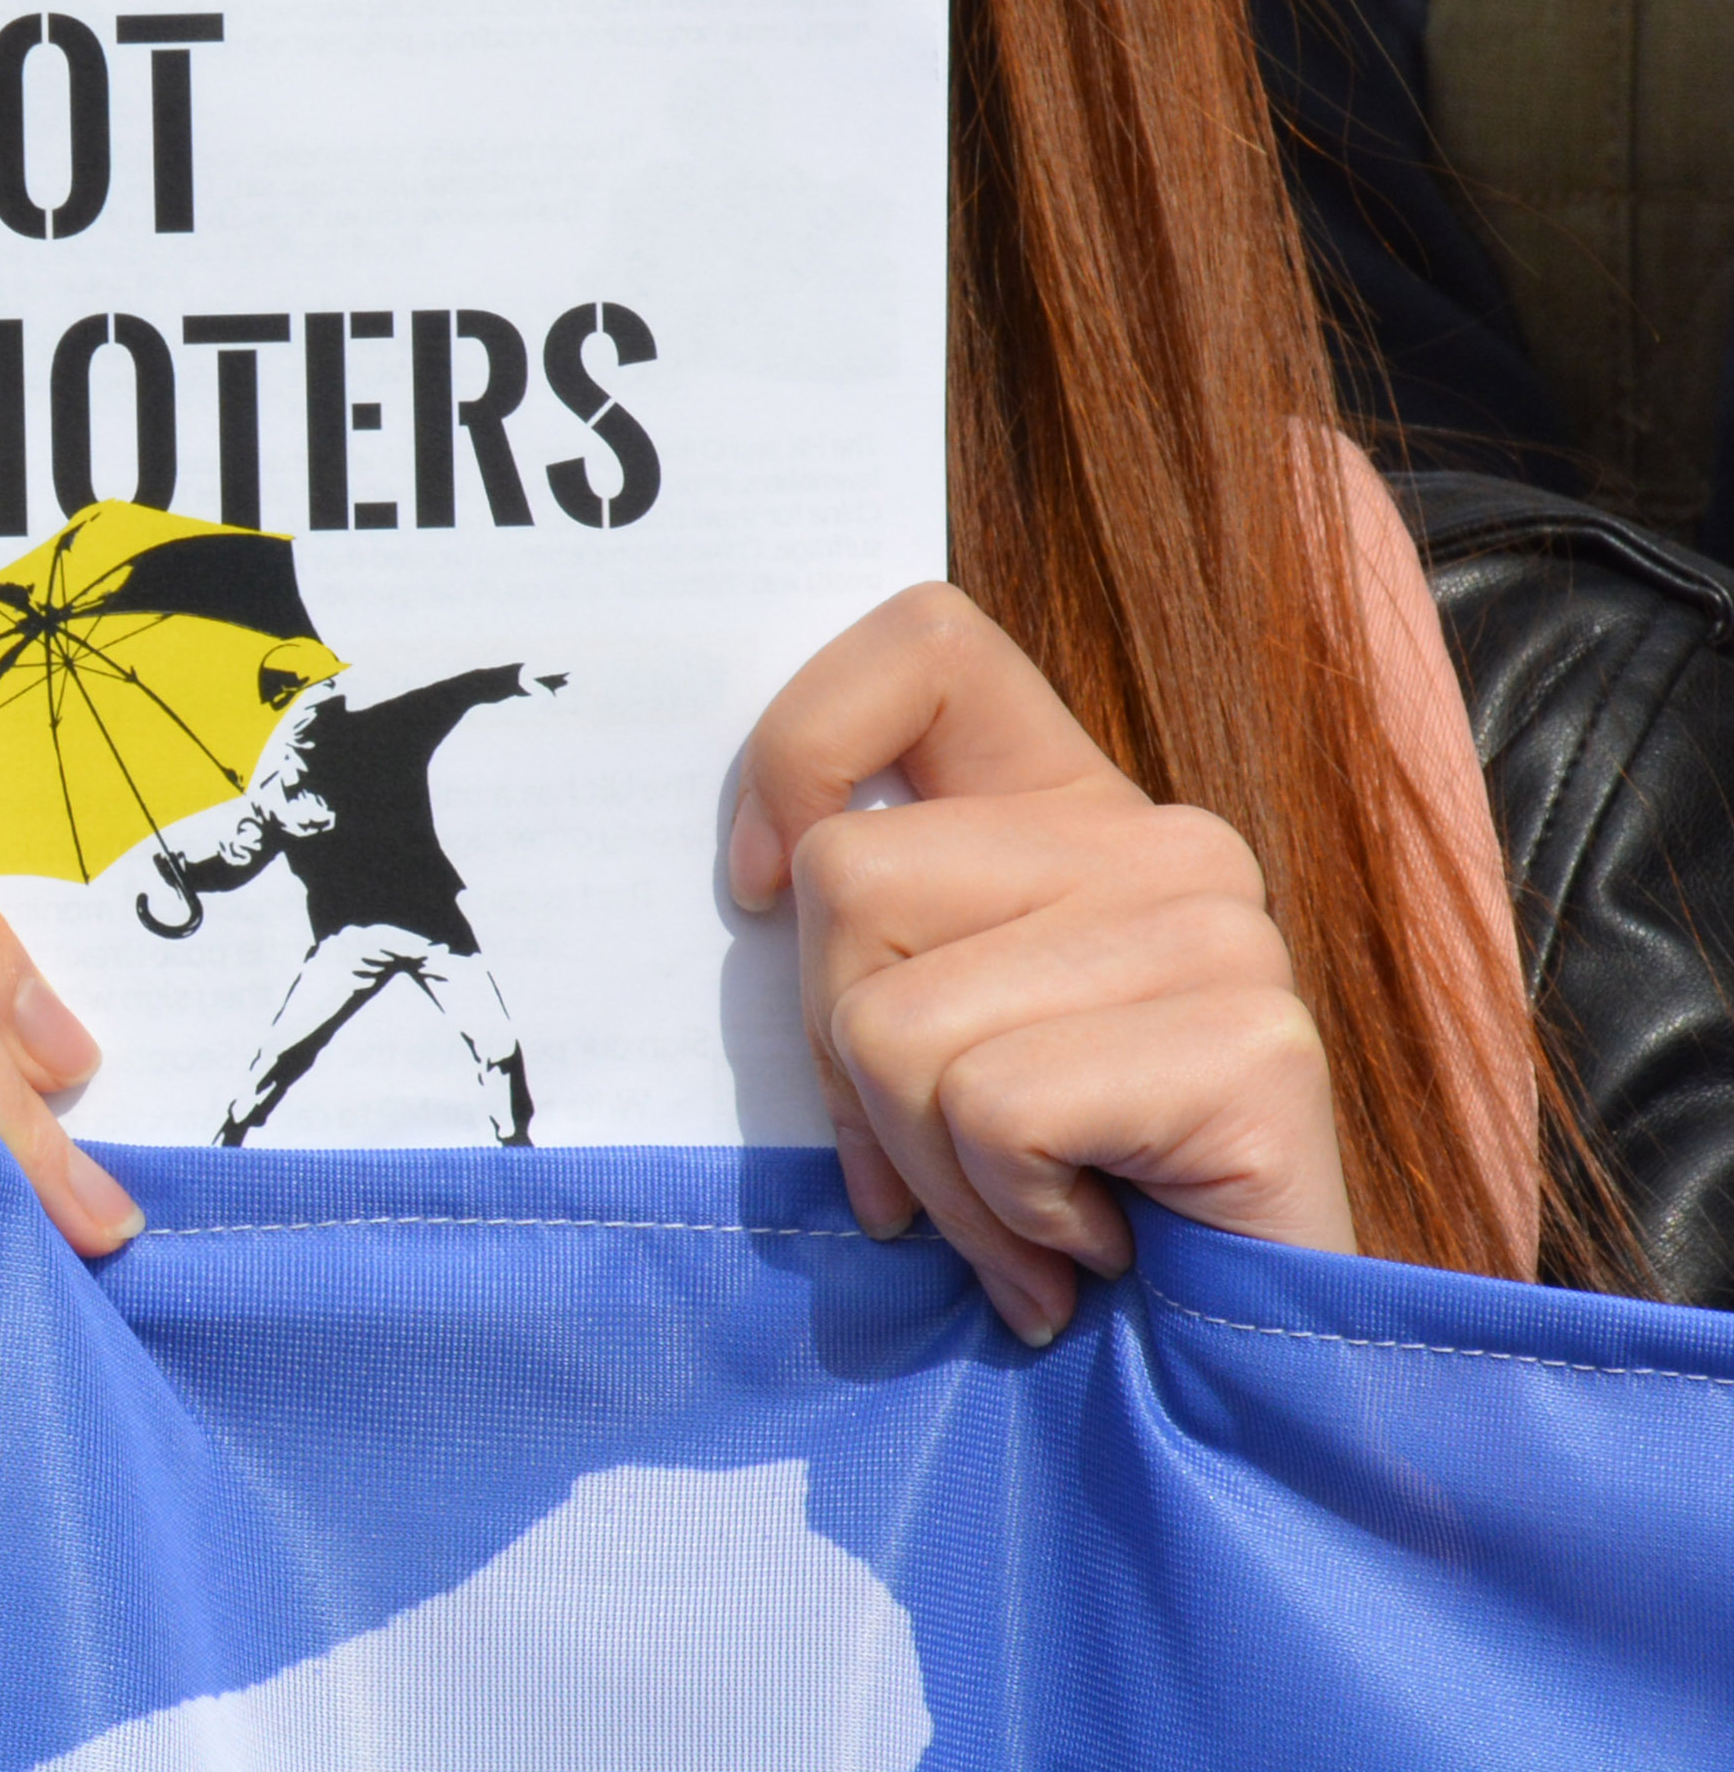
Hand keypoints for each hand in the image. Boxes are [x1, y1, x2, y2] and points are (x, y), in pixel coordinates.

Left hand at [732, 585, 1348, 1345]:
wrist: (1241, 1366)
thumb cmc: (1067, 1199)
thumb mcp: (935, 1037)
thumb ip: (873, 942)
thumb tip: (757, 884)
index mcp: (1078, 804)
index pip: (926, 641)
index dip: (806, 745)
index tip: (764, 887)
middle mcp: (1165, 842)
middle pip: (849, 881)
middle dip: (848, 1062)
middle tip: (949, 1165)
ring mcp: (1221, 933)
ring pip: (895, 1021)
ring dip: (931, 1165)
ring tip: (1030, 1216)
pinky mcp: (1249, 1046)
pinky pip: (989, 1110)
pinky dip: (1004, 1212)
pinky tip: (1093, 1244)